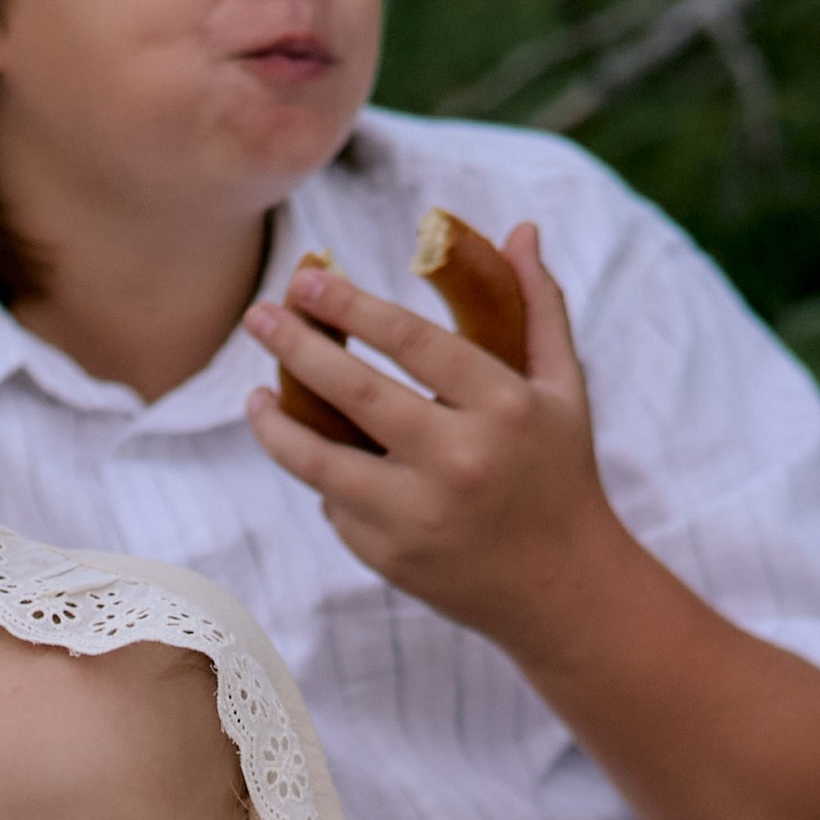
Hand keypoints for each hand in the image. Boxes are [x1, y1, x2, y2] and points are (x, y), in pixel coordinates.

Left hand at [243, 227, 622, 660]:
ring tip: (254, 395)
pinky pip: (336, 506)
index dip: (352, 306)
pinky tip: (312, 456)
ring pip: (321, 463)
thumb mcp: (564, 389)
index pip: (412, 343)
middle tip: (258, 315)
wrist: (562, 590)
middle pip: (356, 394)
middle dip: (297, 348)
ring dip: (277, 425)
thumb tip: (520, 229)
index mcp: (503, 409)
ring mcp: (419, 517)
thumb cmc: (560, 473)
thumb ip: (539, 307)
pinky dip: (324, 479)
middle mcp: (458, 463)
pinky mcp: (391, 559)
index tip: (307, 279)